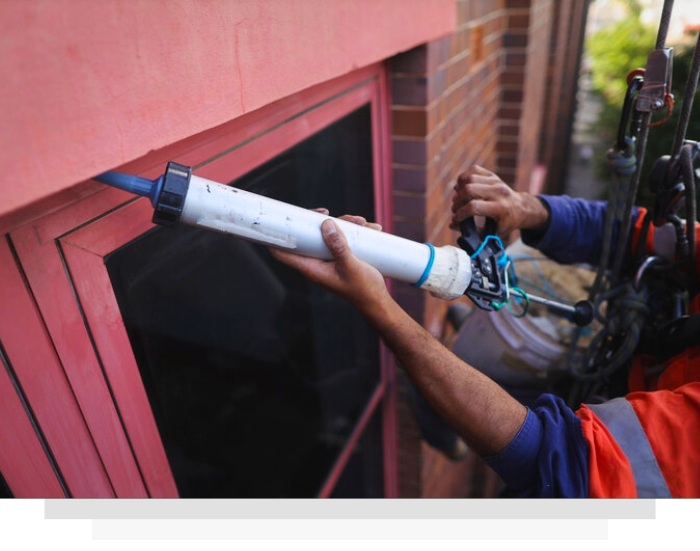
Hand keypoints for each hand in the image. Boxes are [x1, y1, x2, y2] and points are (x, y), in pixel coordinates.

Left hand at [268, 211, 390, 315]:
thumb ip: (338, 246)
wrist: (378, 302)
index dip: (276, 236)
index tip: (278, 220)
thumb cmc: (363, 290)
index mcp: (312, 269)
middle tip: (326, 212)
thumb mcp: (351, 266)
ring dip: (343, 224)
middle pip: (306, 236)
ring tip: (361, 223)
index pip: (283, 253)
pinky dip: (353, 231)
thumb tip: (325, 224)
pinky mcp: (340, 257)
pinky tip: (369, 229)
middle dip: (317, 221)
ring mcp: (328, 259)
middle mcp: (317, 263)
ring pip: (327, 234)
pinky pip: (341, 238)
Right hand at [450, 165, 548, 238]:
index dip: (460, 213)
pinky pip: (472, 170)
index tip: (456, 219)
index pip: (474, 206)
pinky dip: (463, 178)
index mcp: (501, 208)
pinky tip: (462, 188)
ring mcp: (496, 181)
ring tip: (458, 200)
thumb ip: (472, 231)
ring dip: (458, 190)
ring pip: (469, 179)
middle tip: (456, 209)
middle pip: (469, 189)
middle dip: (458, 201)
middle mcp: (499, 192)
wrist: (520, 208)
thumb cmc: (504, 223)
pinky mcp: (492, 175)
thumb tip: (452, 225)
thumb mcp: (492, 233)